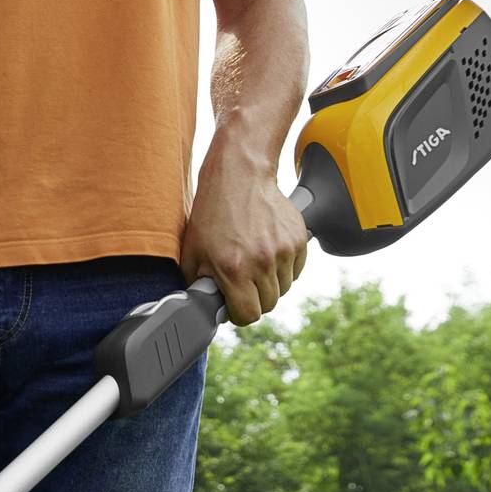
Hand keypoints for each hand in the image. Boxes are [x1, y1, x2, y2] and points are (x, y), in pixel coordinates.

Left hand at [181, 136, 307, 326]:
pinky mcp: (298, 240)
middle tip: (242, 281)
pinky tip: (267, 250)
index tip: (235, 304)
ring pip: (283, 288)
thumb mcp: (193, 252)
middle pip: (268, 304)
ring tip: (253, 261)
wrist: (239, 176)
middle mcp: (262, 262)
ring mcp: (283, 250)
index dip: (239, 313)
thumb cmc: (212, 213)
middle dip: (254, 298)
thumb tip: (206, 308)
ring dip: (269, 283)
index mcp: (233, 268)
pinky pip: (295, 270)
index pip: (248, 315)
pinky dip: (283, 267)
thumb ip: (199, 285)